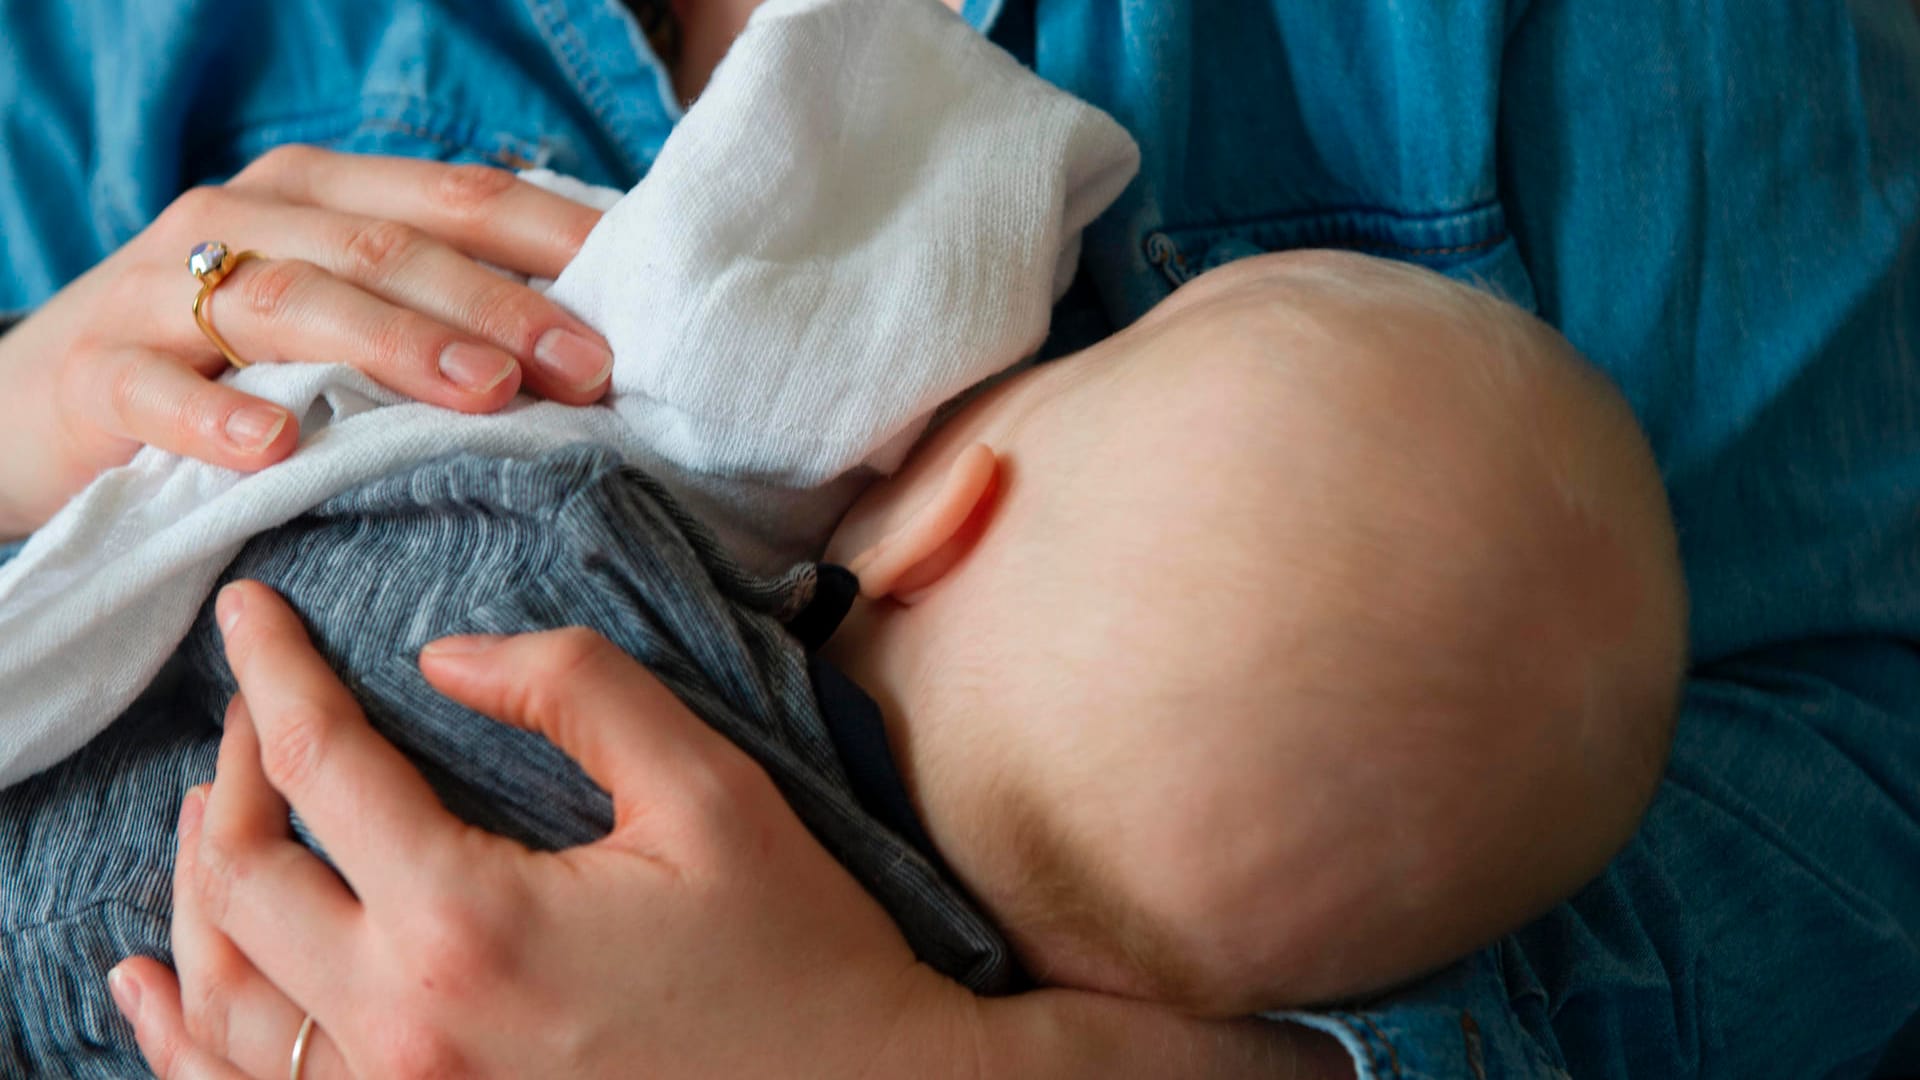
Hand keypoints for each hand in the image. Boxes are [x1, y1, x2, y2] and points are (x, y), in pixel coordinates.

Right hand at [0, 147, 613, 536]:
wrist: (43, 408)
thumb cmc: (226, 365)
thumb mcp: (333, 319)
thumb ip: (434, 312)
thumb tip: (589, 346)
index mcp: (320, 195)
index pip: (455, 200)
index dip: (550, 248)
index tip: (635, 315)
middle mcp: (245, 219)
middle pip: (390, 247)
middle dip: (499, 306)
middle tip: (586, 371)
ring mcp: (160, 290)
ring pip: (289, 300)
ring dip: (394, 345)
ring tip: (483, 393)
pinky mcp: (94, 372)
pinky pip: (155, 388)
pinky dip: (217, 415)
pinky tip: (279, 446)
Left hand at [110, 581, 1354, 1077]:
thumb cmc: (794, 950)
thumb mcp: (709, 790)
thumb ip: (578, 692)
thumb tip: (447, 656)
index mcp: (469, 926)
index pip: (324, 771)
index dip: (278, 674)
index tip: (250, 610)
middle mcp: (403, 1030)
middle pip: (242, 882)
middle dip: (236, 772)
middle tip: (266, 703)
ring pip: (227, 994)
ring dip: (203, 885)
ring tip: (219, 806)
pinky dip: (189, 1029)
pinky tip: (158, 984)